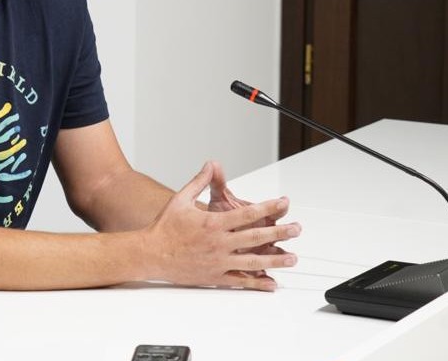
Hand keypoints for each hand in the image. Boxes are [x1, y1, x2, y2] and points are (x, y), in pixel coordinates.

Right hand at [146, 162, 300, 290]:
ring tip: (292, 258)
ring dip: (275, 260)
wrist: (150, 254)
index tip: (284, 203)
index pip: (247, 214)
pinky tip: (271, 283)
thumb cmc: (164, 227)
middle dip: (280, 233)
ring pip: (253, 262)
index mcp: (213, 223)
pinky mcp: (214, 277)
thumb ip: (199, 181)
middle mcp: (219, 243)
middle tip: (296, 230)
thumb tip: (211, 164)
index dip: (269, 207)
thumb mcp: (180, 199)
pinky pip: (240, 281)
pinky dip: (257, 283)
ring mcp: (218, 262)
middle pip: (256, 237)